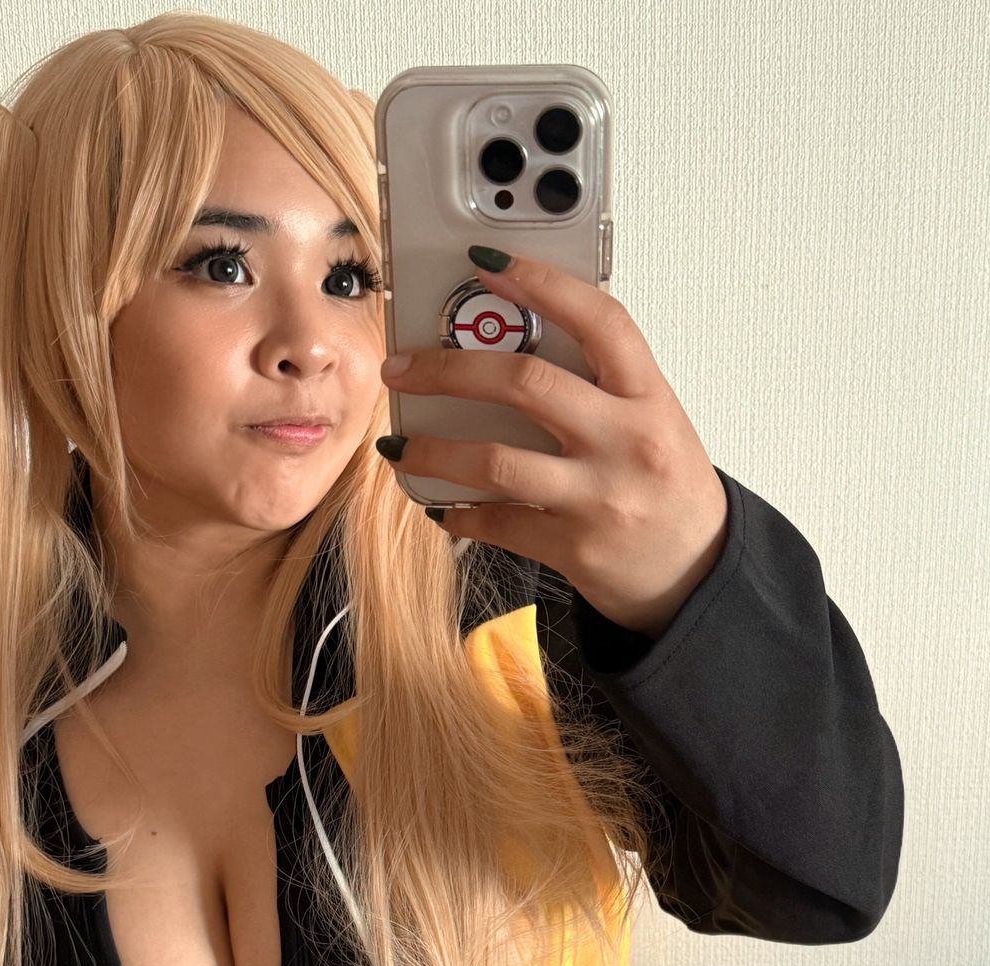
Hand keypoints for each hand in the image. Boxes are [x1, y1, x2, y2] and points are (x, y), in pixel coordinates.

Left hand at [376, 245, 729, 639]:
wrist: (698, 572)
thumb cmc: (669, 490)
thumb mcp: (654, 422)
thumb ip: (600, 386)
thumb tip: (515, 346)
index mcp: (648, 399)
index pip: (599, 321)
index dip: (541, 283)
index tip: (487, 262)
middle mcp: (625, 443)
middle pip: (525, 384)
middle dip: (448, 370)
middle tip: (403, 368)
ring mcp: (598, 498)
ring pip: (495, 462)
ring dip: (432, 451)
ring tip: (398, 446)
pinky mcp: (572, 547)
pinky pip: (497, 523)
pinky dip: (458, 513)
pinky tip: (440, 505)